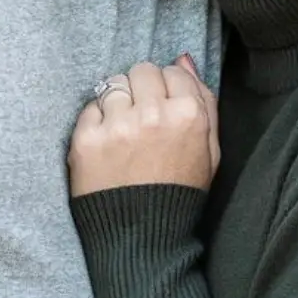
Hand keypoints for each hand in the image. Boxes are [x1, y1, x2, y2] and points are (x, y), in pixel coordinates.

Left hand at [68, 57, 218, 197]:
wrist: (142, 238)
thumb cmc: (179, 193)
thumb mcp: (210, 152)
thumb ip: (204, 101)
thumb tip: (183, 59)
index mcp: (188, 115)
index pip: (172, 71)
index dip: (167, 89)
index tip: (163, 107)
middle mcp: (153, 115)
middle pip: (142, 70)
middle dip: (142, 88)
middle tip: (142, 115)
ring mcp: (117, 126)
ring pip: (114, 84)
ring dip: (118, 101)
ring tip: (123, 130)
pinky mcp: (86, 140)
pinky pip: (90, 108)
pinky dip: (97, 121)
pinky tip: (107, 144)